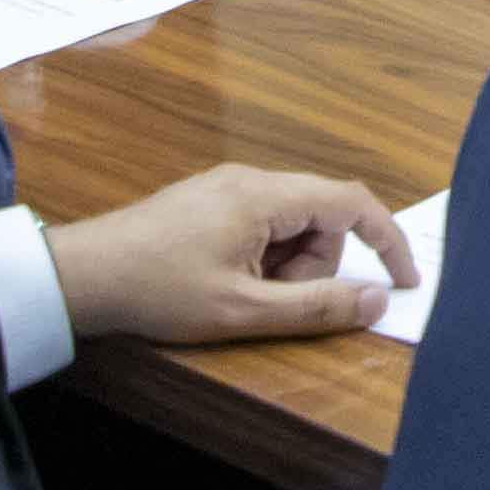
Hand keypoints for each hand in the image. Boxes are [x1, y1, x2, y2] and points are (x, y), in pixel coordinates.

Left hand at [46, 166, 417, 347]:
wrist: (84, 275)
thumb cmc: (161, 291)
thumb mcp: (245, 311)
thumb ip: (317, 307)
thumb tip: (378, 301)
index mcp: (265, 195)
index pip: (352, 202)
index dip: (387, 240)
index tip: (405, 281)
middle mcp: (251, 178)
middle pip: (320, 217)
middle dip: (314, 265)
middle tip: (272, 301)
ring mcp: (227, 187)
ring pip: (291, 225)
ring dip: (285, 266)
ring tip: (239, 294)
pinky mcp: (209, 201)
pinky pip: (261, 226)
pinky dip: (262, 260)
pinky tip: (225, 283)